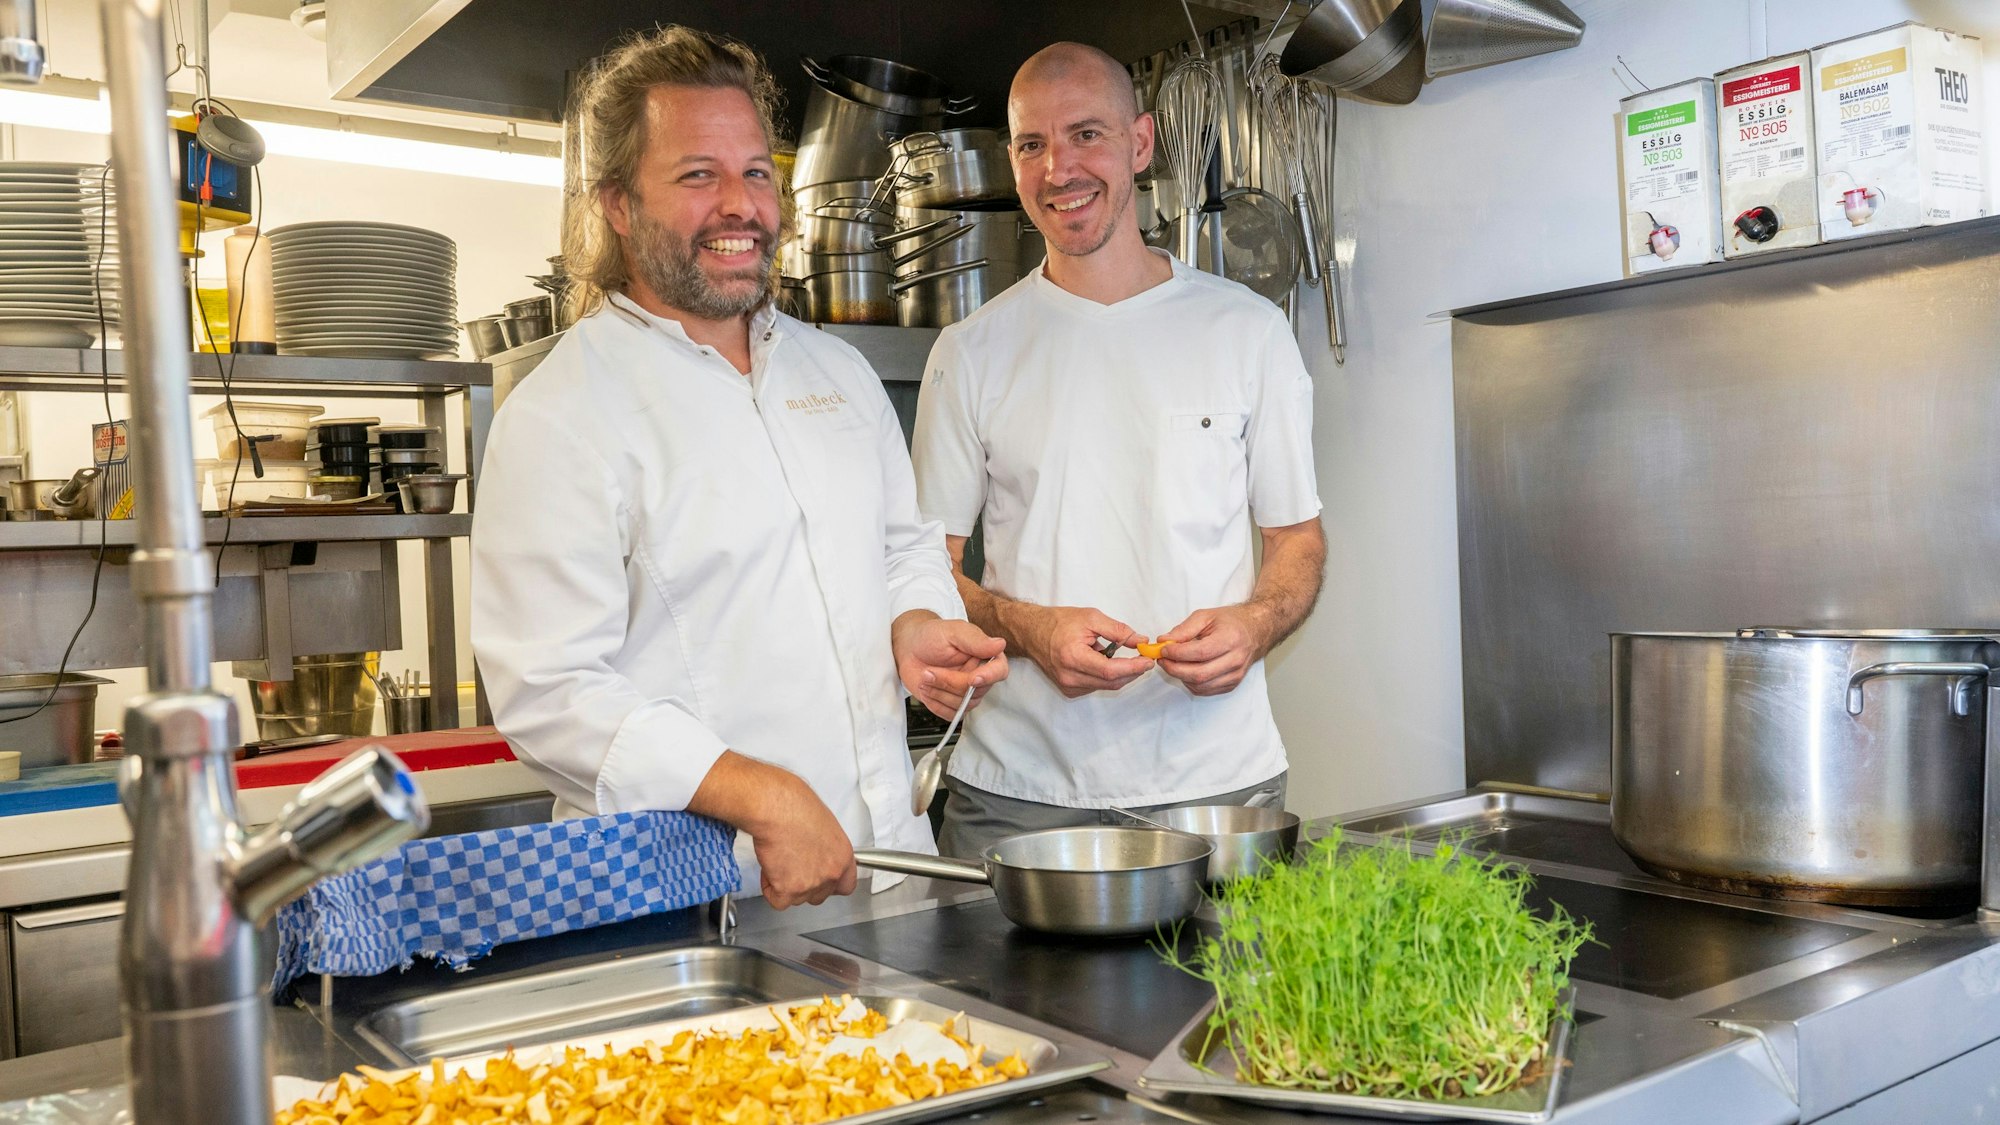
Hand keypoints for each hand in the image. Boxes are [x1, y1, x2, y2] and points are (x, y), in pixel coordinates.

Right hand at [749, 771, 859, 908]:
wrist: (776, 807)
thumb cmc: (794, 805)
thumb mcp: (823, 826)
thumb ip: (825, 849)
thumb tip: (815, 855)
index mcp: (843, 855)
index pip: (846, 886)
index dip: (830, 884)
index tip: (820, 878)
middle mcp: (832, 872)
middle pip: (819, 896)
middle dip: (804, 885)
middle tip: (791, 864)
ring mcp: (811, 884)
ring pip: (797, 898)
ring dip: (784, 884)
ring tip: (779, 857)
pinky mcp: (789, 890)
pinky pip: (778, 901)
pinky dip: (769, 888)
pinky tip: (770, 867)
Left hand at [894, 613, 1008, 718]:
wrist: (909, 648)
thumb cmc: (930, 636)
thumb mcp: (952, 631)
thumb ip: (976, 640)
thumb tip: (1000, 644)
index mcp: (985, 655)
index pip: (999, 670)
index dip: (989, 677)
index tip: (973, 679)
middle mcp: (979, 675)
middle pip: (976, 691)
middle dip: (950, 683)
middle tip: (930, 671)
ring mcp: (967, 692)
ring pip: (963, 705)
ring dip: (940, 693)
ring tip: (925, 677)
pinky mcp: (953, 703)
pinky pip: (951, 714)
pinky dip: (935, 704)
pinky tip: (926, 688)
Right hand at [1014, 605, 1154, 697]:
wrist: (1032, 632)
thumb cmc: (1059, 622)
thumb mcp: (1091, 618)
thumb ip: (1118, 630)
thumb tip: (1140, 641)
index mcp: (1072, 657)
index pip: (1110, 670)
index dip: (1132, 667)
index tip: (1148, 660)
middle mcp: (1069, 676)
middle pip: (1111, 682)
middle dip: (1132, 671)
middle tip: (1144, 659)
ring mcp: (1068, 686)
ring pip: (1105, 685)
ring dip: (1119, 673)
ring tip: (1117, 654)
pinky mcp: (1069, 690)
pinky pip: (1096, 686)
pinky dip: (1106, 676)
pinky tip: (1102, 661)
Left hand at [1155, 605, 1272, 695]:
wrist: (1255, 631)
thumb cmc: (1230, 622)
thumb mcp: (1206, 616)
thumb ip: (1183, 629)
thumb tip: (1163, 641)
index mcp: (1230, 639)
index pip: (1200, 653)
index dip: (1177, 653)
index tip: (1163, 649)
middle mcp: (1235, 660)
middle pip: (1199, 674)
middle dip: (1174, 668)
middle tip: (1163, 659)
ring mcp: (1235, 675)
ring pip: (1201, 685)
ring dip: (1181, 677)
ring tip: (1173, 663)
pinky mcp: (1232, 684)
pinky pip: (1205, 691)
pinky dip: (1191, 683)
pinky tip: (1186, 670)